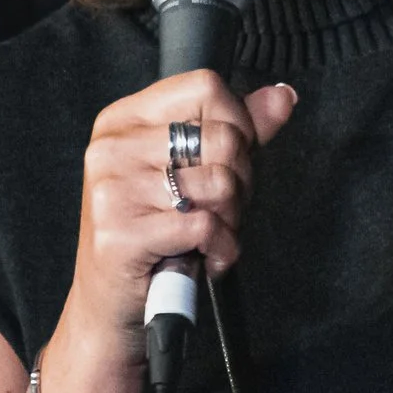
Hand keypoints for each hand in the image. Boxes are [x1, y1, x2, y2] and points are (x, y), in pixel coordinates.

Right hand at [62, 71, 296, 360]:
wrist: (111, 305)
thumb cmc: (154, 233)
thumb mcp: (192, 171)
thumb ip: (238, 129)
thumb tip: (282, 96)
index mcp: (123, 120)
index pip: (204, 87)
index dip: (238, 123)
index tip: (233, 158)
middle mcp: (111, 149)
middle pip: (222, 138)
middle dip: (240, 180)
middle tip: (219, 208)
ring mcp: (111, 191)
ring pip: (220, 184)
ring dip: (230, 219)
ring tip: (207, 232)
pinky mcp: (120, 234)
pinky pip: (206, 225)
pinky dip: (223, 248)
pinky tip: (206, 256)